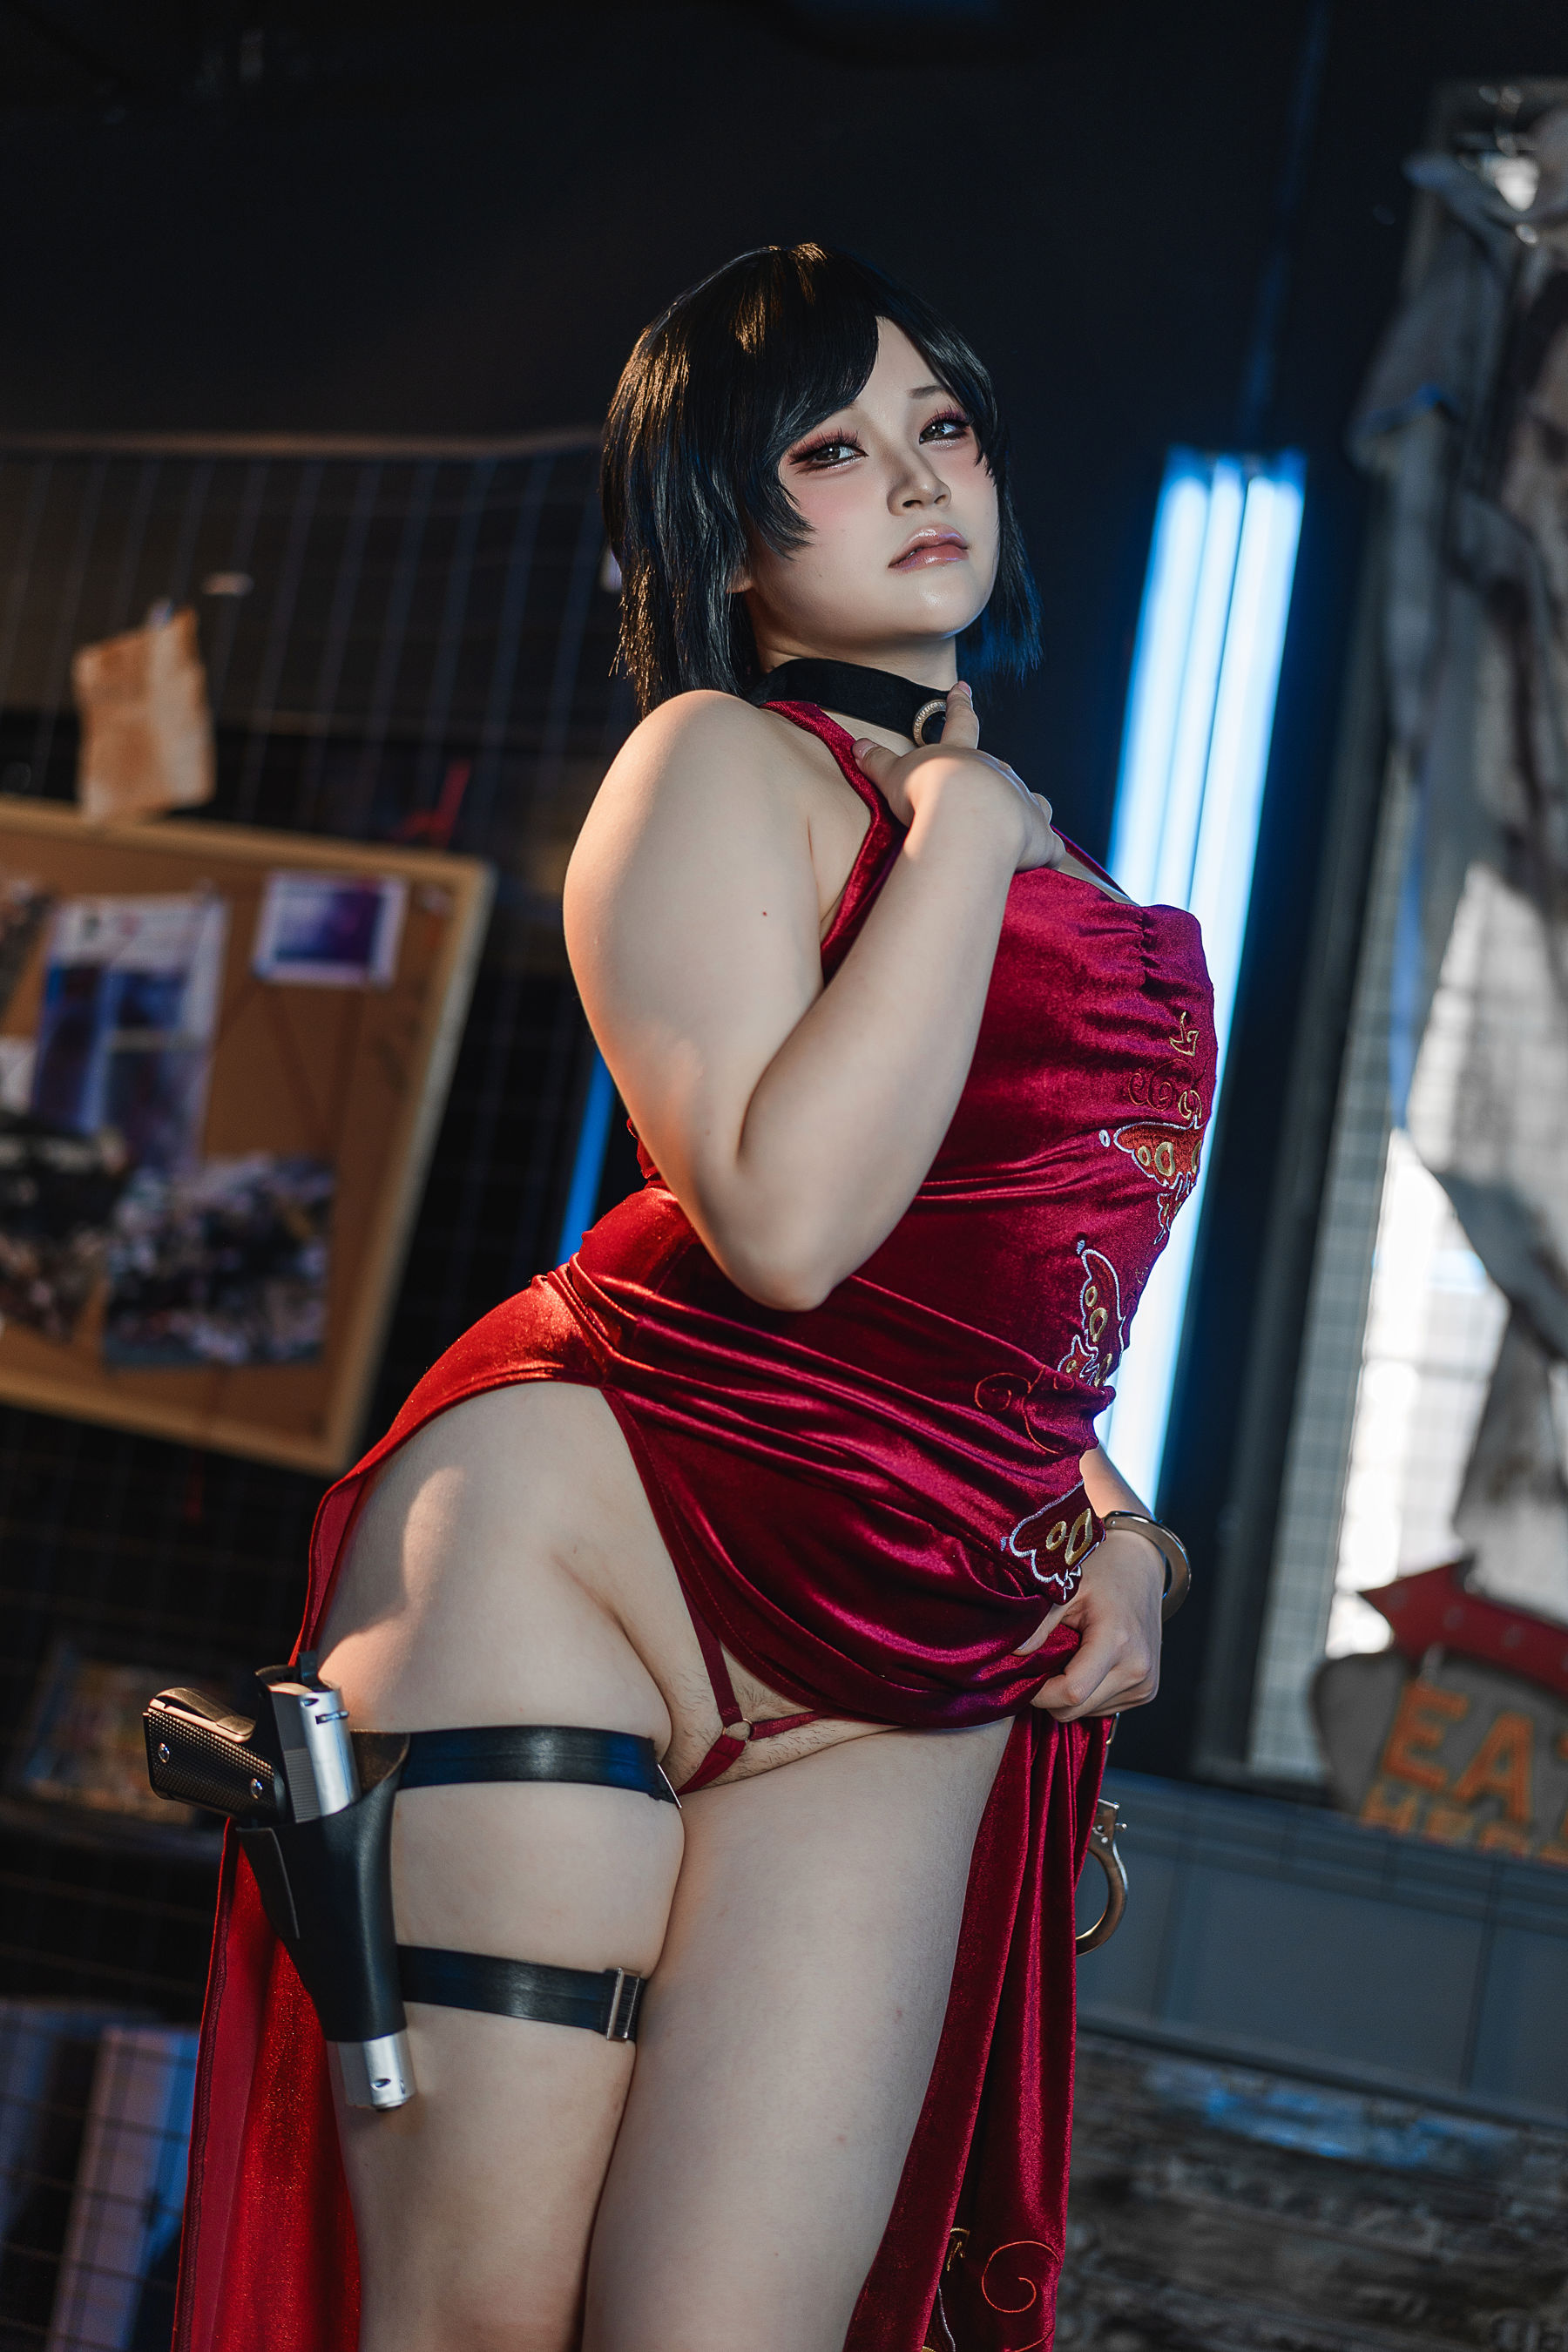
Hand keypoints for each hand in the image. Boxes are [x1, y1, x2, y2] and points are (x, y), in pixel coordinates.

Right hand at [851, 682, 1061, 873]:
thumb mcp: (893, 775)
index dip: (959, 705)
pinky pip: (1048, 844)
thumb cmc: (927, 794)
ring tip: (1019, 819)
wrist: (966, 818)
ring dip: (1027, 807)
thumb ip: (877, 761)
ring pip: (1032, 799)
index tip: (962, 687)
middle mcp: (997, 773)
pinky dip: (1046, 849)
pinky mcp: (1038, 835)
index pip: (960, 722)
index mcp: (962, 756)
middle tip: (986, 785)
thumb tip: (856, 745)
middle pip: (1000, 767)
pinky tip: (1046, 856)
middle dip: (995, 774)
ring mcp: (1022, 802)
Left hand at [1020, 1527, 1163, 1720]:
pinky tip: (1087, 1664)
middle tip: (1041, 1664)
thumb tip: (1014, 1655)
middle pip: (1077, 1710)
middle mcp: (1136, 1669)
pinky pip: (1104, 1708)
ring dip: (1071, 1694)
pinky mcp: (1147, 1691)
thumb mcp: (1066, 1588)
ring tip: (1069, 1657)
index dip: (1040, 1693)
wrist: (1142, 1568)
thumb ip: (1040, 1624)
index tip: (1023, 1675)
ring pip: (1088, 1712)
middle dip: (1050, 1695)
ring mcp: (1145, 1684)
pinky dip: (1089, 1693)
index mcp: (1117, 1641)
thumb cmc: (1103, 1572)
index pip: (1072, 1692)